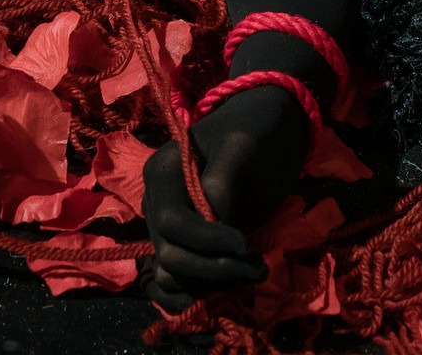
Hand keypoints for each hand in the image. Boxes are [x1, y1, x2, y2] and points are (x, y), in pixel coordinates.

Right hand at [140, 85, 308, 310]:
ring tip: (253, 271)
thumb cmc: (254, 129)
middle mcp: (157, 202)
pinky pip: (172, 278)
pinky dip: (191, 292)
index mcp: (163, 172)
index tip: (246, 246)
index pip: (173, 223)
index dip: (207, 242)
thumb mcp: (243, 145)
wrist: (264, 127)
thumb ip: (223, 184)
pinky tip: (219, 295)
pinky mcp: (185, 241)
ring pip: (173, 272)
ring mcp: (168, 225)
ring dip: (212, 283)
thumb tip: (213, 225)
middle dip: (214, 269)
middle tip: (259, 267)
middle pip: (170, 254)